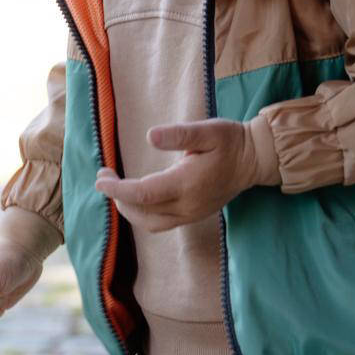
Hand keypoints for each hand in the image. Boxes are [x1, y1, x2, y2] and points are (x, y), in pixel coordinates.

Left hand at [95, 119, 257, 232]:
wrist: (253, 161)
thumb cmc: (230, 142)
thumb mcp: (208, 131)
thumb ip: (179, 135)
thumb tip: (149, 136)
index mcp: (187, 184)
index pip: (142, 194)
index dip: (117, 188)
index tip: (100, 178)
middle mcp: (187, 205)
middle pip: (141, 212)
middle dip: (117, 196)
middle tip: (104, 175)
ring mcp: (191, 214)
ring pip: (149, 223)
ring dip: (128, 209)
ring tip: (115, 188)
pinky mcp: (193, 216)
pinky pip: (159, 224)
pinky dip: (141, 214)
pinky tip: (135, 197)